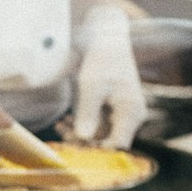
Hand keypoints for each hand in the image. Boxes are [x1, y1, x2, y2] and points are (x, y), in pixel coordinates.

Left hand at [72, 4, 147, 148]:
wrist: (107, 38)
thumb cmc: (101, 58)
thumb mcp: (91, 84)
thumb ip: (88, 112)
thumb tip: (83, 137)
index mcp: (131, 111)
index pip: (118, 146)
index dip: (98, 152)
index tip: (75, 149)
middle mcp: (131, 116)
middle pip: (108, 143)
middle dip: (84, 142)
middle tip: (61, 133)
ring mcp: (123, 113)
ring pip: (101, 135)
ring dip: (79, 134)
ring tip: (60, 125)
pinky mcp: (113, 110)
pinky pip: (98, 125)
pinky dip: (81, 125)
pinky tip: (64, 122)